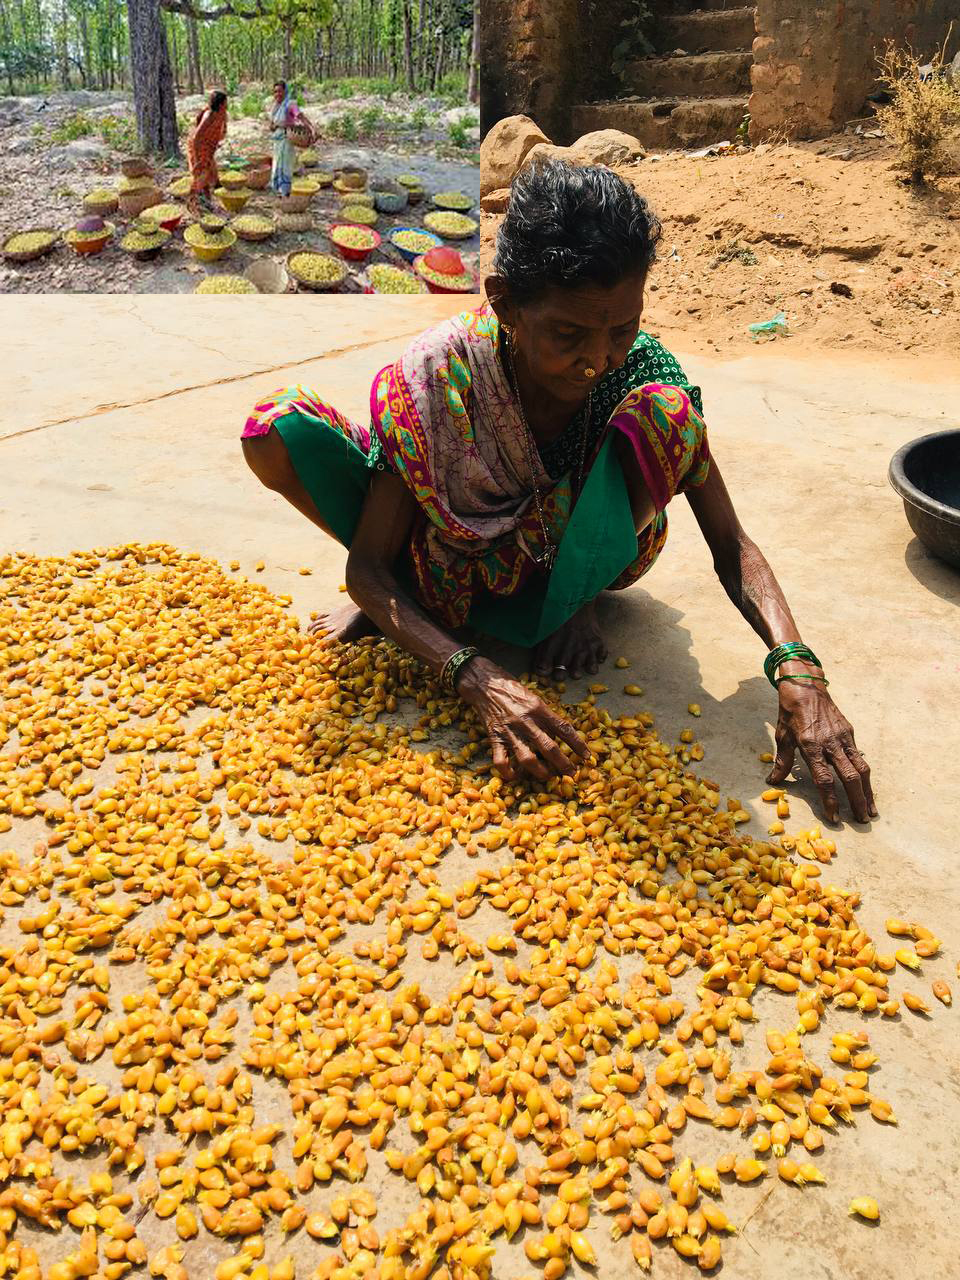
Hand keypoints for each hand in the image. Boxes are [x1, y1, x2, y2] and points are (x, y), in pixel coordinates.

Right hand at [458, 657, 590, 781]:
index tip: (587, 756)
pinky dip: (508, 772)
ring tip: (548, 777)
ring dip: (540, 772)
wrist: (484, 683)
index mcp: (539, 709)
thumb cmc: (511, 688)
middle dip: (563, 764)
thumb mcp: (533, 697)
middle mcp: (526, 721)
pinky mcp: (495, 737)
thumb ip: (545, 714)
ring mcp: (510, 731)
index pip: (563, 729)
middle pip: (549, 747)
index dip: (577, 744)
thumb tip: (559, 733)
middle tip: (571, 774)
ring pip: (528, 758)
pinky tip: (515, 777)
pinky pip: (501, 761)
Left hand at [767, 674, 876, 823]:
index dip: (830, 800)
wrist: (805, 686)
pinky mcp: (850, 733)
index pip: (824, 779)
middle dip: (856, 801)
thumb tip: (773, 781)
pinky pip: (860, 757)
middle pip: (849, 777)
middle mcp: (830, 743)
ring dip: (867, 792)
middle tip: (861, 821)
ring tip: (870, 811)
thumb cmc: (790, 712)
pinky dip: (865, 775)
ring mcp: (843, 738)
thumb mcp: (782, 737)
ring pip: (861, 768)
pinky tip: (867, 789)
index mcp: (811, 746)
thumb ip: (782, 761)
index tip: (834, 817)